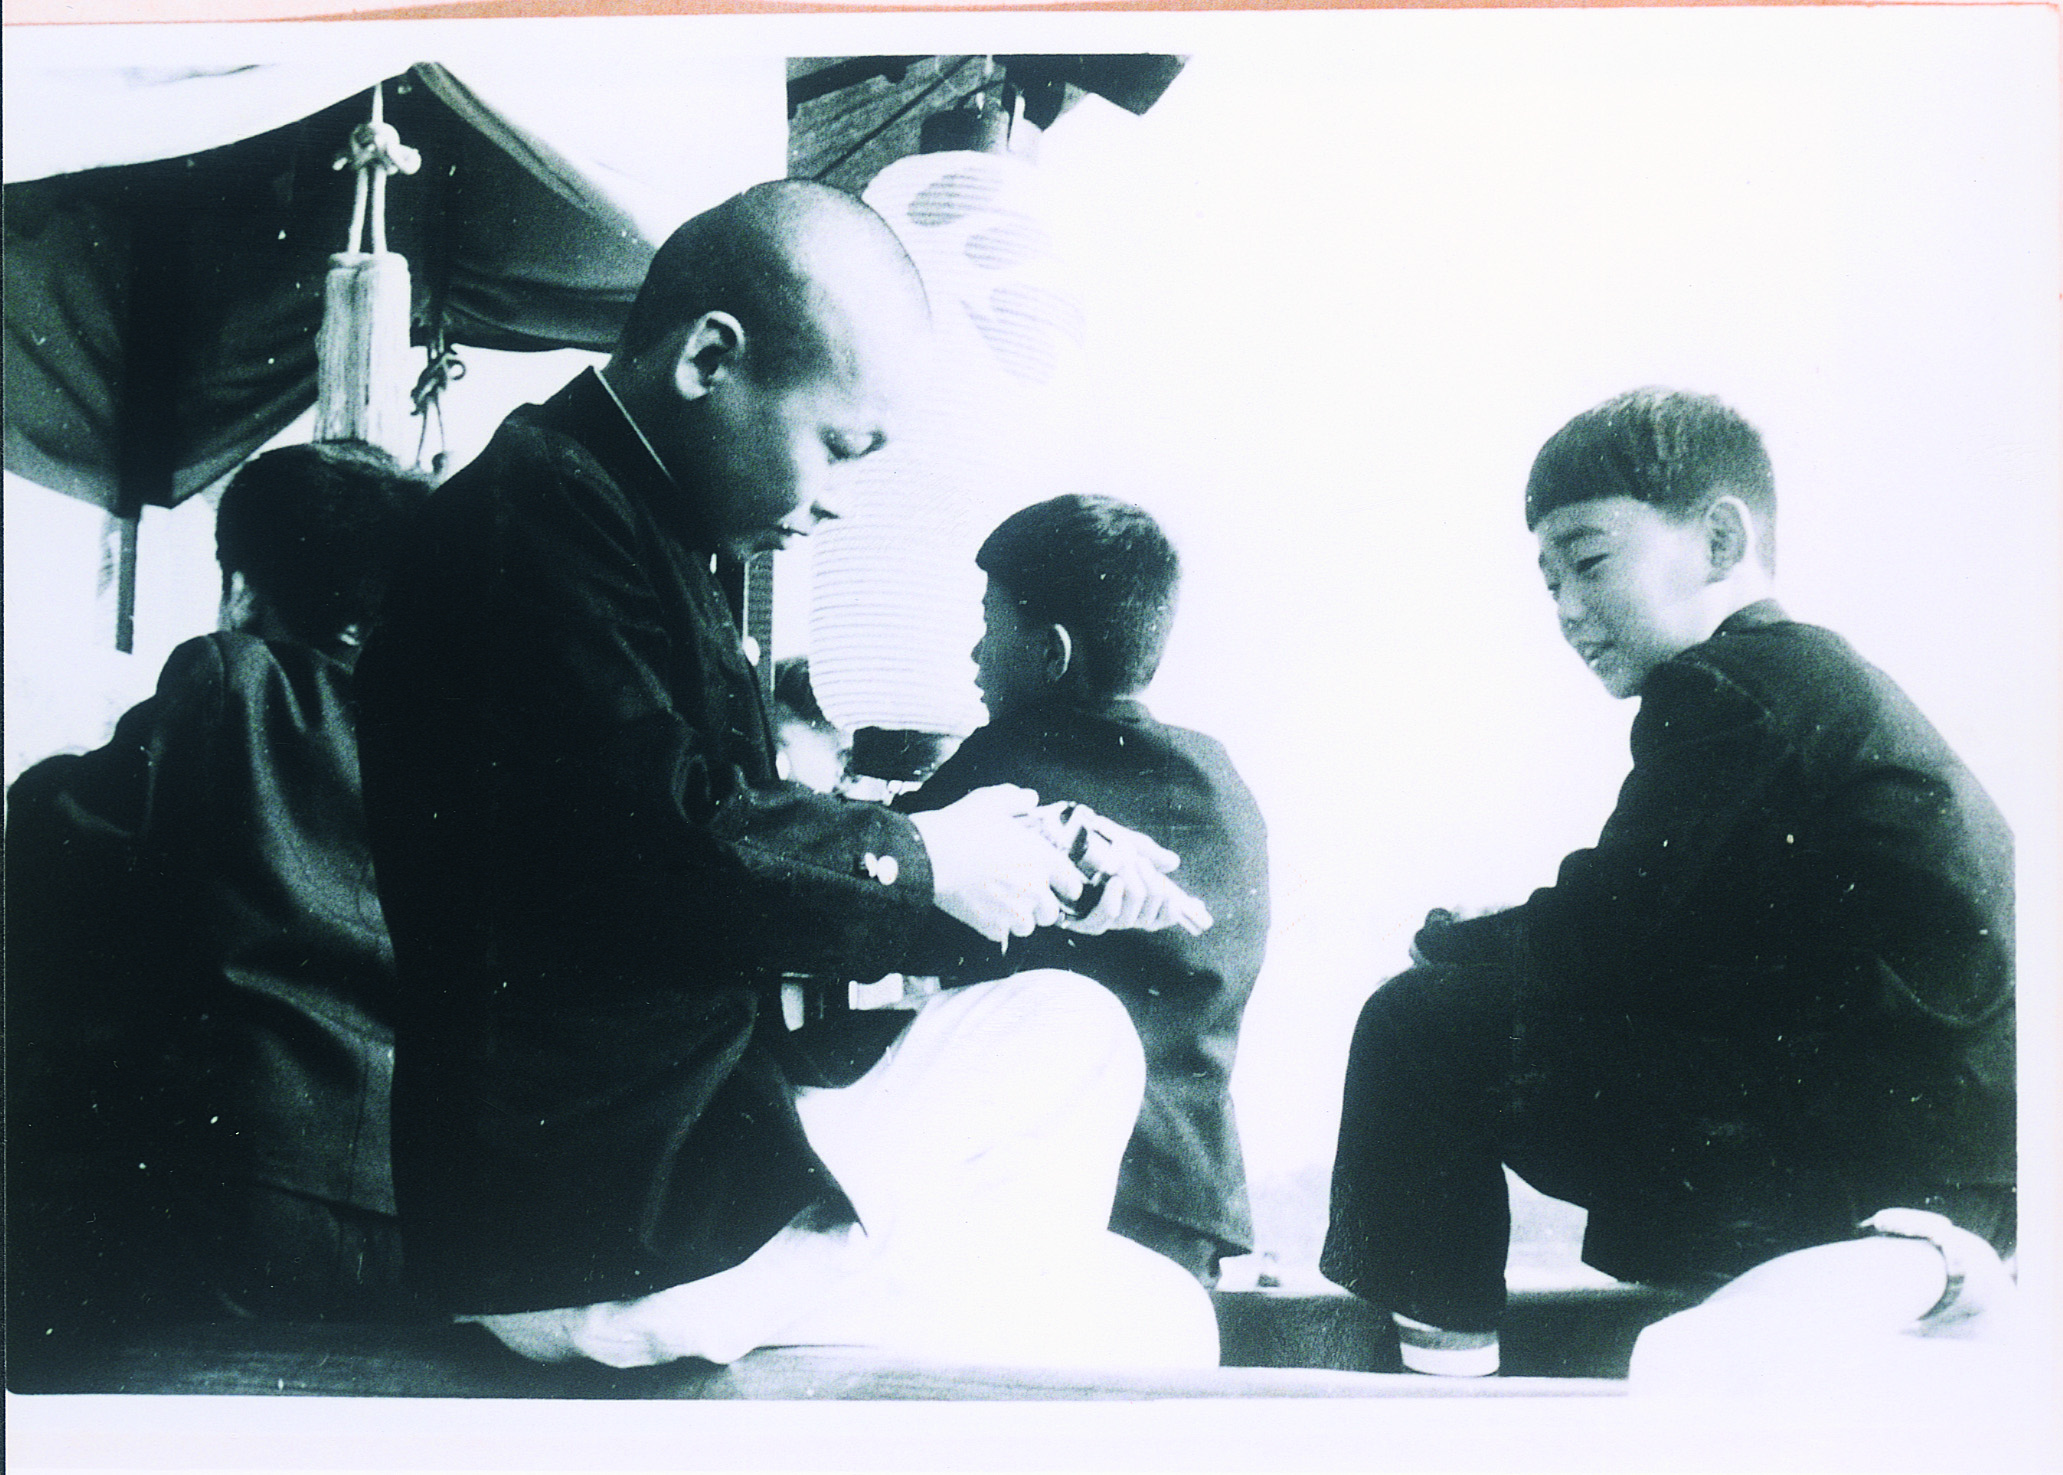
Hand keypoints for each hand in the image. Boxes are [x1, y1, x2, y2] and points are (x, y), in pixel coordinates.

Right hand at [908, 785, 1082, 945]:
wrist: (932, 856)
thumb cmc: (963, 828)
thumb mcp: (992, 800)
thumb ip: (1016, 799)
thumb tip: (1029, 799)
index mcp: (1041, 858)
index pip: (1071, 882)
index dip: (1069, 886)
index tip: (1066, 888)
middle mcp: (1034, 889)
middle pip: (1051, 912)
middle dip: (1042, 907)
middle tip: (1028, 897)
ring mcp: (1013, 911)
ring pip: (1027, 927)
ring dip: (1020, 919)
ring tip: (1005, 907)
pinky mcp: (990, 926)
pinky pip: (1001, 935)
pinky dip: (996, 927)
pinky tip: (986, 913)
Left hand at [1037, 804, 1213, 936]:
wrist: (1056, 834)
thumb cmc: (1090, 840)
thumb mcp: (1125, 841)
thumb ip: (1149, 852)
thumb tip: (1173, 863)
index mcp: (1131, 899)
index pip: (1158, 917)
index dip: (1171, 914)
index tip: (1180, 901)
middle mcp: (1118, 913)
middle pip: (1148, 917)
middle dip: (1152, 889)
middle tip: (1142, 865)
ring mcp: (1099, 917)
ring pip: (1130, 918)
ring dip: (1134, 890)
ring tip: (1126, 868)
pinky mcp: (1079, 918)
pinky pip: (1104, 918)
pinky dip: (1113, 900)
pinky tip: (1113, 882)